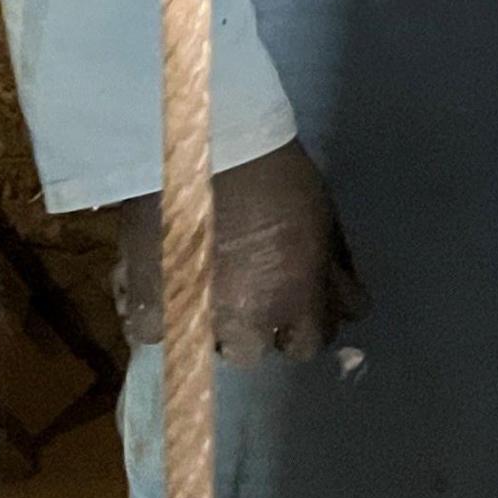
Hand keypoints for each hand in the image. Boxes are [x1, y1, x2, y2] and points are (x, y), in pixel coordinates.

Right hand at [109, 139, 369, 363]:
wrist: (209, 146)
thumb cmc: (278, 176)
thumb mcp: (325, 222)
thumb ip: (333, 271)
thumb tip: (350, 304)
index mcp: (296, 302)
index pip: (309, 344)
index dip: (305, 325)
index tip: (297, 306)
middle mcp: (247, 322)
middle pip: (254, 351)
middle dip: (254, 326)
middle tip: (247, 293)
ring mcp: (194, 317)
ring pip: (204, 346)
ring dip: (208, 324)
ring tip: (204, 290)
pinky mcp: (147, 304)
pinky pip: (151, 331)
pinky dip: (157, 313)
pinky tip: (163, 287)